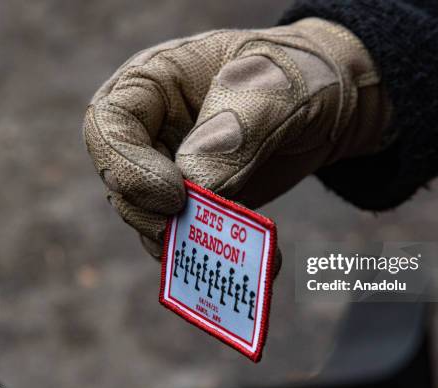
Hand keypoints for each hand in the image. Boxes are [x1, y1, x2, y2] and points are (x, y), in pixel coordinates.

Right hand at [83, 17, 390, 257]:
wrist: (330, 104)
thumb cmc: (297, 75)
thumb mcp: (275, 86)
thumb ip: (235, 127)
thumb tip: (193, 182)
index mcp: (154, 84)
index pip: (108, 126)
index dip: (127, 167)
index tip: (175, 195)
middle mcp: (153, 131)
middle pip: (122, 184)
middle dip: (157, 217)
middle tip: (203, 234)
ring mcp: (173, 171)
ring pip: (153, 221)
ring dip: (190, 246)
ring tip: (243, 257)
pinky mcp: (199, 205)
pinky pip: (191, 240)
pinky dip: (219, 257)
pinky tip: (261, 261)